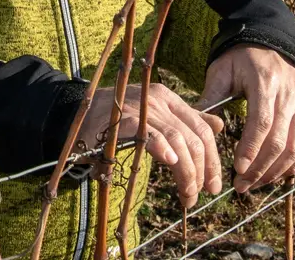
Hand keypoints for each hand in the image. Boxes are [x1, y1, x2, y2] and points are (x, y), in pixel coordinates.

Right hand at [81, 82, 224, 208]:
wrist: (75, 114)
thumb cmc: (115, 120)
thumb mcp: (155, 116)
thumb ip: (186, 120)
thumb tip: (219, 125)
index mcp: (168, 98)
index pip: (202, 128)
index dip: (212, 158)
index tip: (213, 184)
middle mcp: (157, 100)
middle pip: (194, 138)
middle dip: (202, 171)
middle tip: (198, 195)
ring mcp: (140, 109)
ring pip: (177, 141)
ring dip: (186, 173)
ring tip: (186, 194)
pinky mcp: (123, 119)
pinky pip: (149, 134)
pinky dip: (162, 148)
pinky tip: (170, 162)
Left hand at [200, 45, 294, 191]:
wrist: (270, 40)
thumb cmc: (240, 58)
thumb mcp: (221, 70)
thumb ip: (210, 97)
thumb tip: (192, 124)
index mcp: (265, 82)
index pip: (262, 122)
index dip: (251, 148)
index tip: (237, 169)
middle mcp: (289, 95)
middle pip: (280, 141)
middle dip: (260, 168)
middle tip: (241, 185)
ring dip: (276, 171)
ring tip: (254, 184)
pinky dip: (294, 165)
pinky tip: (276, 175)